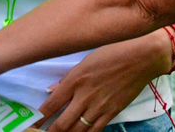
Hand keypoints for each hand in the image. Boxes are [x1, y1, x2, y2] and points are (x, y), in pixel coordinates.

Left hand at [37, 32, 171, 130]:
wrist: (142, 57)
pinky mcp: (112, 112)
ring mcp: (99, 106)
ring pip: (77, 130)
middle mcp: (84, 96)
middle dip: (50, 131)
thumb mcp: (86, 59)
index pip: (51, 104)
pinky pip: (95, 130)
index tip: (32, 121)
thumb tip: (52, 90)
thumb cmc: (113, 51)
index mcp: (75, 79)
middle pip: (62, 123)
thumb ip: (68, 77)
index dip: (39, 116)